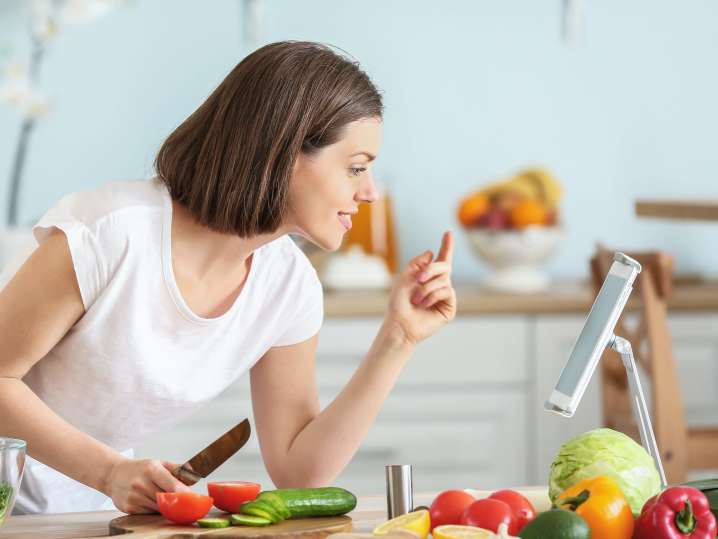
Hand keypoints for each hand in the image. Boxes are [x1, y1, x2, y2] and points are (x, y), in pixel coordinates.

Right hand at [103, 457, 191, 513]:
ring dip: (167, 508)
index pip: (171, 484)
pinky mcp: (129, 508)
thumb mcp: (158, 463)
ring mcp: (134, 497)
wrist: (113, 475)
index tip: (193, 498)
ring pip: (158, 508)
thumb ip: (177, 469)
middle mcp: (141, 484)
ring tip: (171, 503)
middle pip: (166, 499)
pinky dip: (155, 511)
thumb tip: (195, 474)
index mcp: (151, 470)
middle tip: (188, 504)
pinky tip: (154, 504)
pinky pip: (149, 513)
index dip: (183, 493)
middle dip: (178, 502)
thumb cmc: (139, 469)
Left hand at [384, 231, 456, 345]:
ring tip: (416, 299)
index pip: (441, 259)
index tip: (448, 232)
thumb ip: (417, 263)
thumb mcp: (404, 277)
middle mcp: (439, 284)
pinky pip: (447, 291)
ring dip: (427, 288)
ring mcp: (446, 296)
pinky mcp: (449, 307)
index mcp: (428, 277)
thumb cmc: (399, 303)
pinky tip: (424, 304)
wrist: (400, 323)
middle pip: (445, 266)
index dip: (446, 246)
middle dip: (432, 269)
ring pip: (444, 280)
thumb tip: (432, 253)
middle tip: (418, 278)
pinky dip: (433, 295)